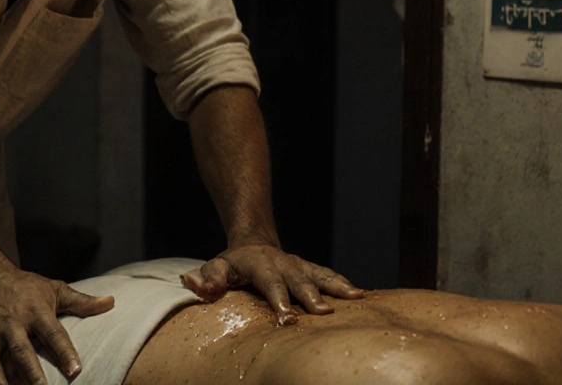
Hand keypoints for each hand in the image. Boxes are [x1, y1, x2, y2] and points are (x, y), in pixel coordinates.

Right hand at [0, 264, 113, 384]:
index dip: (64, 351)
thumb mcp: (54, 289)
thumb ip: (81, 302)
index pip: (52, 333)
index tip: (76, 370)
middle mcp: (10, 324)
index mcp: (34, 311)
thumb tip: (111, 303)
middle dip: (31, 374)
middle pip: (21, 351)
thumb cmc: (25, 287)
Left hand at [180, 244, 362, 316]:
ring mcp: (300, 265)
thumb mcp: (215, 268)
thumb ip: (207, 280)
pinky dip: (345, 284)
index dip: (278, 299)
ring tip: (356, 297)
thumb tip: (198, 287)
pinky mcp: (312, 270)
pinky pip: (330, 276)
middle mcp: (284, 263)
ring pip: (320, 274)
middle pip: (299, 280)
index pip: (269, 282)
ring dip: (338, 286)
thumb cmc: (232, 265)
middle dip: (311, 296)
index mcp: (260, 264)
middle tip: (323, 313)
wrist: (254, 244)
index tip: (286, 317)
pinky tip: (362, 296)